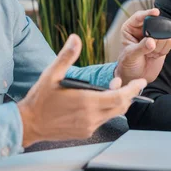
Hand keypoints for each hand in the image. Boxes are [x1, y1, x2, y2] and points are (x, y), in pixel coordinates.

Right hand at [17, 34, 146, 147]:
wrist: (29, 123)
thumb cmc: (40, 100)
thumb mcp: (51, 74)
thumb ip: (66, 56)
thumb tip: (75, 38)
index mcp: (87, 101)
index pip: (119, 97)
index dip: (132, 89)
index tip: (140, 82)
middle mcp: (91, 116)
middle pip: (120, 106)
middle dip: (129, 95)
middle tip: (132, 85)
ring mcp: (88, 126)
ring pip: (113, 114)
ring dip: (118, 102)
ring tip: (114, 89)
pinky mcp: (85, 132)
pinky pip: (103, 121)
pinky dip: (107, 110)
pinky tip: (100, 102)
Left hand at [115, 8, 170, 84]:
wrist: (135, 76)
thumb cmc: (128, 64)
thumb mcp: (130, 56)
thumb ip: (141, 48)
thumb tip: (152, 42)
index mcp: (130, 28)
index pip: (140, 16)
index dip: (148, 13)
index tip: (156, 13)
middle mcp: (143, 30)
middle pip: (155, 24)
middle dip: (156, 35)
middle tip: (152, 45)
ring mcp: (154, 36)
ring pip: (164, 34)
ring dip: (158, 46)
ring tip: (149, 54)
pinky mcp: (162, 44)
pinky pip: (169, 43)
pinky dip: (163, 50)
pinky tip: (155, 55)